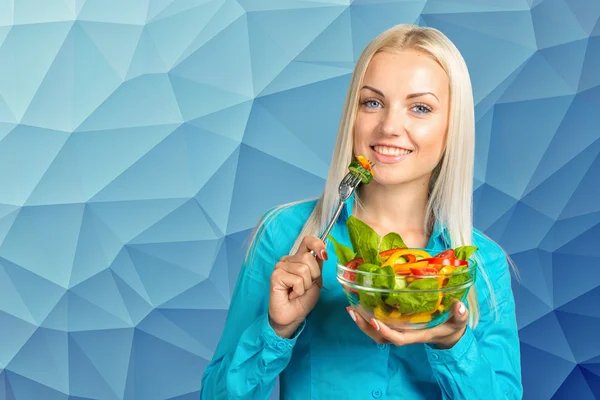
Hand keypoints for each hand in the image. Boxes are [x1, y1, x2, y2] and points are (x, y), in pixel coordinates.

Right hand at [268, 236, 326, 337]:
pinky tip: (291, 295)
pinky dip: (299, 290)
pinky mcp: (276, 276)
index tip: (324, 255)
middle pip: (308, 257)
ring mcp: (280, 267)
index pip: (307, 241)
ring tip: (297, 292)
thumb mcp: (316, 280)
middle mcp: (287, 260)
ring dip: (306, 285)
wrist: (292, 316)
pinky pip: (297, 280)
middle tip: (305, 286)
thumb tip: (323, 251)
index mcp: (298, 259)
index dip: (317, 244)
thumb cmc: (302, 300)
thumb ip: (318, 265)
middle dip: (313, 275)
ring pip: (304, 269)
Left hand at [347, 302, 468, 348]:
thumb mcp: (458, 321)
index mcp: (417, 335)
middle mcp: (405, 334)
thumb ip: (460, 315)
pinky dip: (367, 317)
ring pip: (377, 332)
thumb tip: (459, 307)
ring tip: (351, 308)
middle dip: (365, 326)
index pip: (399, 338)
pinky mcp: (397, 324)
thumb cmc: (452, 326)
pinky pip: (379, 325)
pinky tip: (360, 305)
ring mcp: (399, 330)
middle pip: (381, 337)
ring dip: (362, 322)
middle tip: (353, 310)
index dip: (386, 331)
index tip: (374, 321)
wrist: (449, 333)